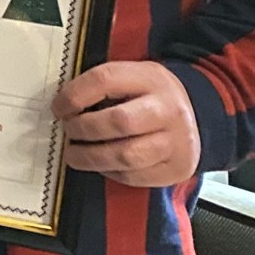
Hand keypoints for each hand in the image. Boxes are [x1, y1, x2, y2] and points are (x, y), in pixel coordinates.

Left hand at [55, 60, 200, 186]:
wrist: (197, 115)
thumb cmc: (148, 96)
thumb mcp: (130, 77)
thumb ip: (99, 87)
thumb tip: (61, 107)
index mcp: (150, 78)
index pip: (105, 80)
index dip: (74, 96)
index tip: (58, 109)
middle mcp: (168, 109)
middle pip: (118, 122)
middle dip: (83, 129)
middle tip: (69, 131)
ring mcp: (177, 141)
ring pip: (126, 155)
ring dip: (90, 157)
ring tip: (74, 154)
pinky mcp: (177, 168)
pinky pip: (134, 176)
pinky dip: (109, 172)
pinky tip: (101, 163)